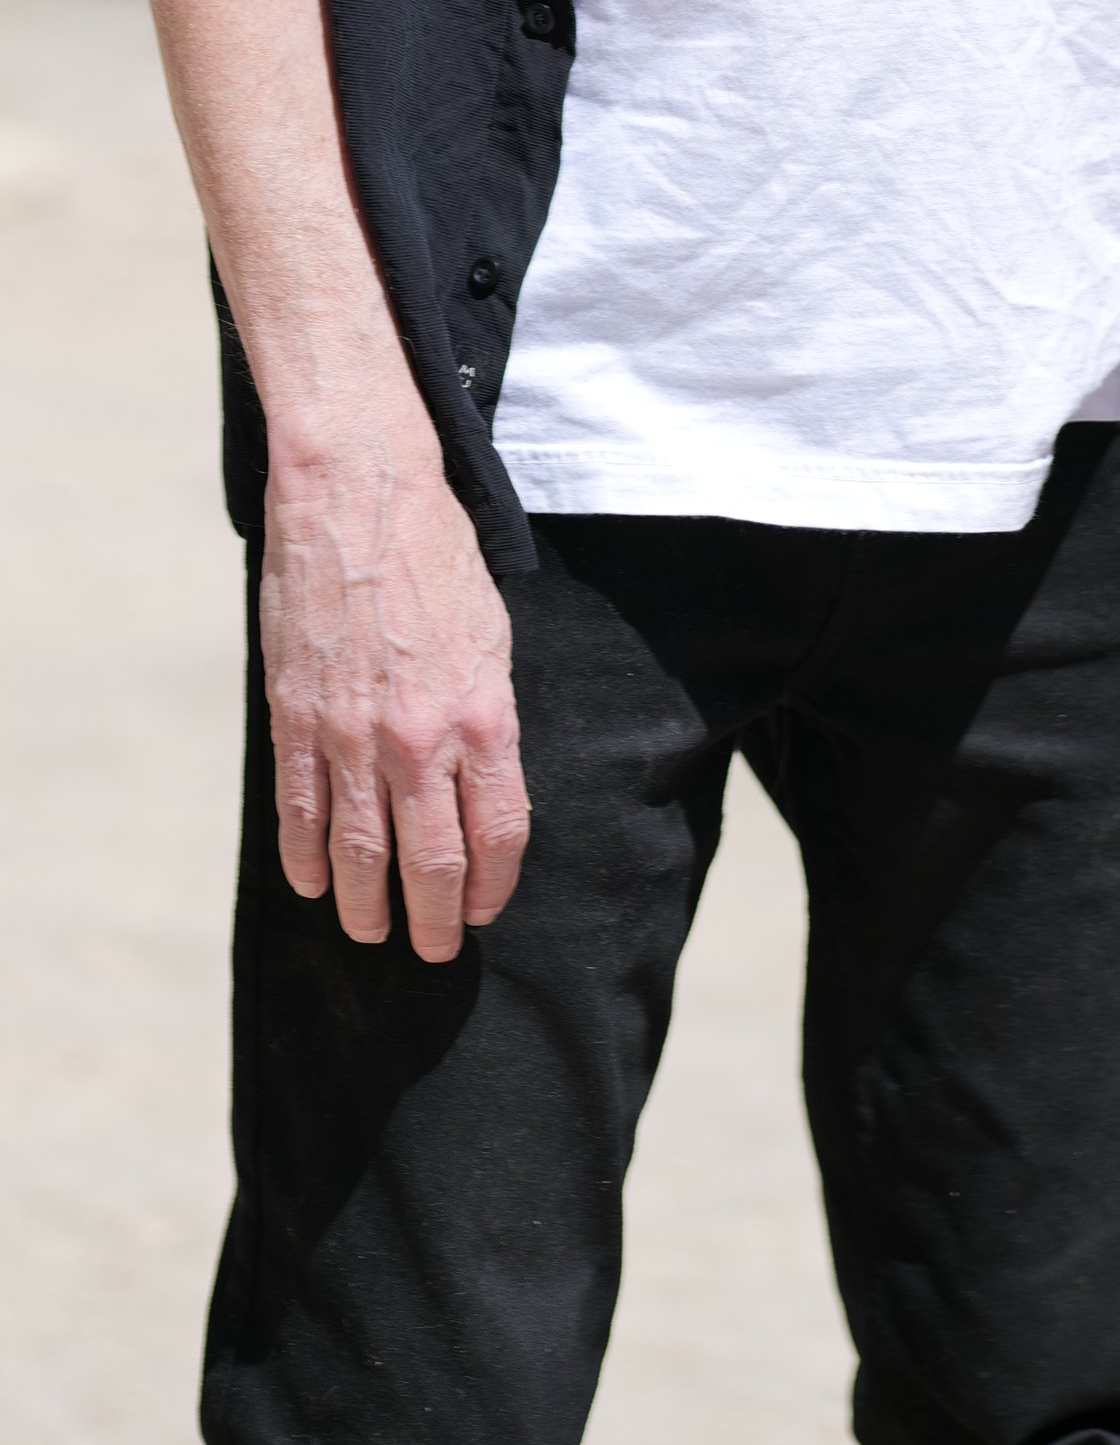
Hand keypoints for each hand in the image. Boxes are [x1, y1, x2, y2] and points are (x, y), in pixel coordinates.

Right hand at [258, 443, 529, 962]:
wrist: (359, 495)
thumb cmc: (438, 554)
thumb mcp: (494, 635)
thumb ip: (487, 716)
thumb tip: (482, 783)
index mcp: (483, 716)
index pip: (498, 835)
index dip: (492, 886)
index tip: (484, 909)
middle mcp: (420, 740)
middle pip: (431, 864)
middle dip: (434, 921)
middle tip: (432, 950)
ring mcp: (351, 736)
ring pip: (359, 855)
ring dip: (367, 907)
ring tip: (373, 934)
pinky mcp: (296, 720)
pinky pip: (299, 813)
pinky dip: (306, 861)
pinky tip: (314, 886)